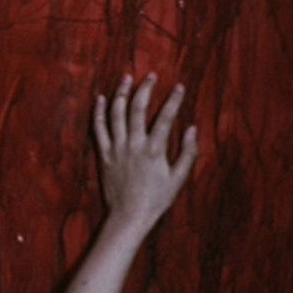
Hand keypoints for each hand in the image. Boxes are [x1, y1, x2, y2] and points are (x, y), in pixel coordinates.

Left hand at [93, 73, 197, 228]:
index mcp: (154, 150)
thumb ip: (188, 153)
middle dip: (146, 89)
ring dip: (122, 93)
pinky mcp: (105, 154)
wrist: (129, 216)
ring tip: (127, 79)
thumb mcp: (178, 179)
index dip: (174, 100)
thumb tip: (193, 130)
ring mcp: (117, 148)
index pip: (166, 117)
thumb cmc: (156, 199)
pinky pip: (99, 128)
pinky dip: (99, 112)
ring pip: (117, 113)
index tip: (179, 87)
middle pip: (138, 108)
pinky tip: (101, 98)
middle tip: (151, 76)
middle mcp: (134, 145)